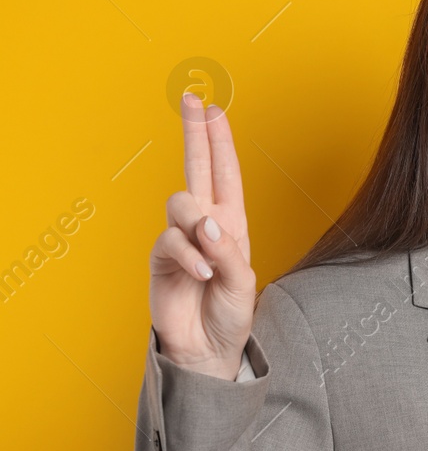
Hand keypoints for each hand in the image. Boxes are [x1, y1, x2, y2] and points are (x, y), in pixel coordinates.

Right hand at [149, 94, 255, 379]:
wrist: (209, 349)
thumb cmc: (230, 313)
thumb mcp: (243, 282)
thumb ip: (228, 250)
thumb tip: (206, 223)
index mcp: (230, 223)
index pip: (225, 174)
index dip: (218, 141)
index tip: (213, 108)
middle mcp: (205, 224)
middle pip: (197, 170)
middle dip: (197, 135)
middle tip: (194, 102)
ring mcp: (180, 239)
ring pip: (181, 203)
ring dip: (198, 227)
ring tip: (212, 256)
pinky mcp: (161, 259)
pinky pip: (170, 241)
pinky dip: (189, 257)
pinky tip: (202, 275)